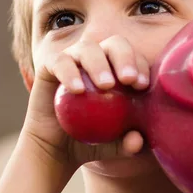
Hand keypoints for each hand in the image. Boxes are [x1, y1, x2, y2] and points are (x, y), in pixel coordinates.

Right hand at [22, 36, 149, 169]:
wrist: (57, 149)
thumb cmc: (93, 143)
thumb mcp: (115, 147)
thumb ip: (129, 145)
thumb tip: (138, 140)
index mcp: (120, 70)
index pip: (136, 59)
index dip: (141, 66)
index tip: (142, 85)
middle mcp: (99, 59)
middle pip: (115, 44)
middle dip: (125, 57)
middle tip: (129, 80)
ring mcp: (74, 59)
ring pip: (88, 48)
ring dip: (99, 63)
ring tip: (106, 85)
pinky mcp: (50, 66)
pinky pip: (60, 62)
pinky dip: (69, 73)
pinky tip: (78, 90)